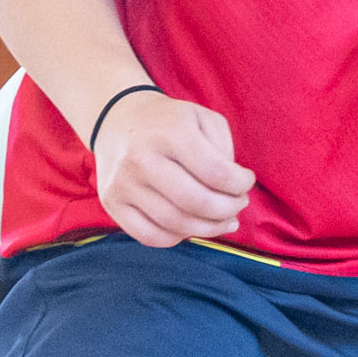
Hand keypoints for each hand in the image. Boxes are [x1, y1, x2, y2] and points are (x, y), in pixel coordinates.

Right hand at [91, 92, 253, 246]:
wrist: (117, 120)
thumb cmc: (169, 123)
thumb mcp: (203, 118)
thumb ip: (223, 150)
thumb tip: (231, 191)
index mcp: (170, 131)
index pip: (216, 173)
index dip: (240, 184)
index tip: (246, 182)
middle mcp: (142, 157)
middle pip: (196, 202)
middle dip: (228, 210)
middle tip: (238, 205)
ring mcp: (123, 183)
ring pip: (176, 224)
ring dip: (209, 229)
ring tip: (223, 220)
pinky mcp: (111, 203)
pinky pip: (150, 236)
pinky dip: (178, 238)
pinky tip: (191, 226)